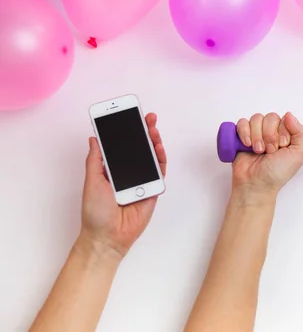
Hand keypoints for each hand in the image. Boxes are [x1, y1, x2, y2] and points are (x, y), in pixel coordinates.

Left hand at [80, 113, 166, 257]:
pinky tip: (158, 147)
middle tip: (147, 118)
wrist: (107, 236)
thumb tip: (94, 138)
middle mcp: (128, 173)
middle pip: (139, 148)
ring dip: (154, 142)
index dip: (126, 131)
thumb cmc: (95, 212)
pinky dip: (160, 159)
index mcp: (112, 170)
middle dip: (144, 131)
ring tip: (153, 129)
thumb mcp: (91, 181)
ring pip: (151, 157)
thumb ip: (95, 159)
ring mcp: (142, 181)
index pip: (121, 146)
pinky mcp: (153, 189)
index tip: (129, 116)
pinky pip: (159, 172)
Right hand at [232, 112, 302, 197]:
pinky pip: (242, 122)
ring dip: (257, 136)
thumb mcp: (298, 155)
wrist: (256, 184)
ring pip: (256, 118)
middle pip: (271, 117)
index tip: (282, 146)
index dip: (283, 131)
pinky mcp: (242, 136)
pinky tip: (247, 145)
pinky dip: (245, 133)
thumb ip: (301, 133)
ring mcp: (257, 133)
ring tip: (258, 151)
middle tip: (270, 151)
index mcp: (288, 135)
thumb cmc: (277, 173)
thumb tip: (289, 115)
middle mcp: (273, 132)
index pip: (286, 119)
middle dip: (270, 135)